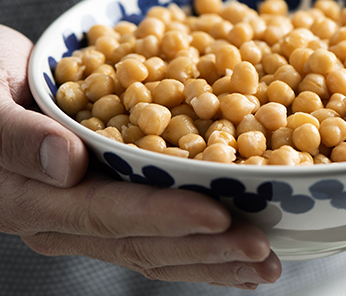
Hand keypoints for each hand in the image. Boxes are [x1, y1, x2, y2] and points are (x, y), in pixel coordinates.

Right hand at [0, 25, 280, 289]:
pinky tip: (237, 253)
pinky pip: (158, 237)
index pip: (110, 213)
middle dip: (208, 251)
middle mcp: (66, 220)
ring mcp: (90, 220)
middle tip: (263, 253)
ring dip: (215, 260)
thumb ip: (17, 135)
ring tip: (266, 264)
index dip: (167, 218)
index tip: (221, 215)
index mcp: (35, 198)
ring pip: (158, 252)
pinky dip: (201, 247)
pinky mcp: (111, 208)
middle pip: (145, 244)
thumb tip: (67, 163)